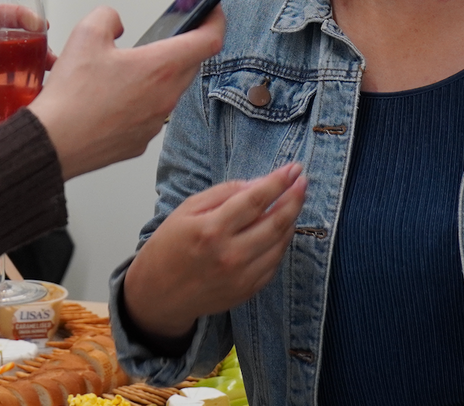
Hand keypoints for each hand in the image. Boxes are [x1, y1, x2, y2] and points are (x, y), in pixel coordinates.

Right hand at [27, 7, 224, 179]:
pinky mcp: (140, 141)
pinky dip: (142, 101)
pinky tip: (115, 97)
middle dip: (184, 47)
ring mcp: (155, 123)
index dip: (217, 21)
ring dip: (161, 76)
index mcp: (161, 67)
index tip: (213, 12)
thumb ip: (108, 17)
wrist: (54, 142)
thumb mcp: (86, 34)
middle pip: (191, 65)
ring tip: (131, 67)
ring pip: (171, 91)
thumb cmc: (71, 97)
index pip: (210, 40)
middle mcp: (165, 97)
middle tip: (168, 35)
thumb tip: (116, 23)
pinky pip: (151, 114)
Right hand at [122, 163, 306, 338]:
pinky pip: (274, 263)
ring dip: (292, 219)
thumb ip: (223, 193)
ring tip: (294, 201)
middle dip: (295, 197)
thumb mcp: (187, 209)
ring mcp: (241, 276)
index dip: (279, 182)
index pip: (255, 200)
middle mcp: (230, 255)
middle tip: (303, 181)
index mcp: (211, 229)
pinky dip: (282, 243)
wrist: (159, 294)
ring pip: (280, 243)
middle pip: (276, 221)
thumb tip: (257, 184)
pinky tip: (281, 228)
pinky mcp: (247, 291)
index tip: (294, 168)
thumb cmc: (169, 246)